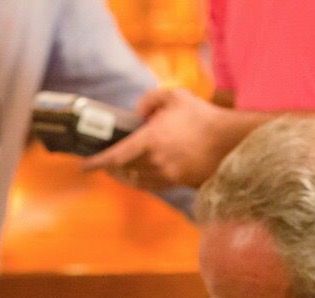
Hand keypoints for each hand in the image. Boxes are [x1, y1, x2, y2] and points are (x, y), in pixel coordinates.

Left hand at [84, 86, 244, 189]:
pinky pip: (154, 185)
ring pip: (139, 181)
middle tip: (103, 165)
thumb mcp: (174, 96)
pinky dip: (144, 181)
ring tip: (121, 170)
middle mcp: (156, 162)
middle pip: (124, 171)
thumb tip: (138, 114)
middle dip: (111, 169)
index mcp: (150, 141)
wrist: (231, 141)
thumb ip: (150, 100)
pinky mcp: (179, 183)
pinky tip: (143, 175)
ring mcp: (168, 175)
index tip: (84, 167)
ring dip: (127, 176)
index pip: (115, 156)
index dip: (97, 163)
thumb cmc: (202, 116)